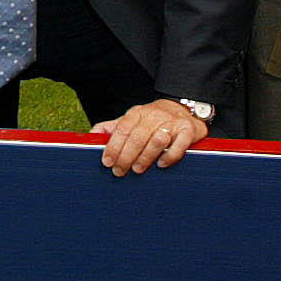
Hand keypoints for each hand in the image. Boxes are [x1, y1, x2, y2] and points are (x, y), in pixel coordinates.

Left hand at [93, 98, 208, 176]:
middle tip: (119, 171)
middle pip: (137, 137)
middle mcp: (154, 116)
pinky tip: (161, 164)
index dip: (113, 147)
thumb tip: (92, 134)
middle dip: (126, 156)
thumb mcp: (132, 119)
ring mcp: (172, 123)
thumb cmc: (154, 120)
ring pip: (156, 141)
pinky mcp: (188, 130)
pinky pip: (179, 145)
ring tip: (137, 169)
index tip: (107, 161)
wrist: (184, 109)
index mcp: (137, 113)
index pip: (122, 130)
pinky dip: (170, 156)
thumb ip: (114, 127)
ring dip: (145, 157)